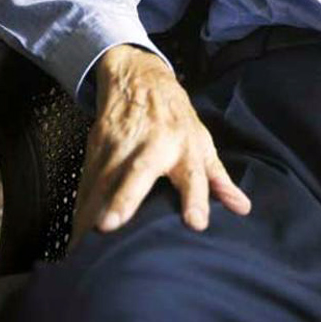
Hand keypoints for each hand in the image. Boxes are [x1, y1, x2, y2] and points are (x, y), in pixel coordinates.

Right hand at [70, 44, 249, 246]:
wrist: (140, 78)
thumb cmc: (176, 118)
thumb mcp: (202, 142)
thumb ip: (218, 178)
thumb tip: (243, 208)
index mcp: (186, 146)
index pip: (195, 173)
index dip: (197, 197)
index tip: (196, 223)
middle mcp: (155, 143)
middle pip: (141, 170)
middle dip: (125, 197)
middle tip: (110, 226)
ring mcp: (123, 141)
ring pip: (106, 176)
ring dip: (93, 208)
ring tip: (85, 243)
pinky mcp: (99, 141)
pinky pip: (88, 177)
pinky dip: (81, 203)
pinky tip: (77, 230)